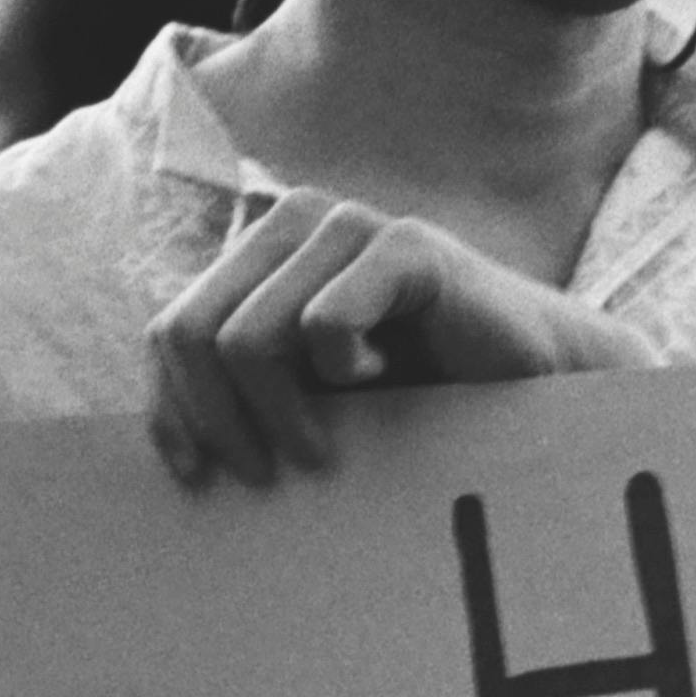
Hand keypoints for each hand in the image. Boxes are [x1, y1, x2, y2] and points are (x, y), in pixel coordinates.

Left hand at [149, 192, 658, 488]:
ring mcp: (348, 224)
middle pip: (191, 332)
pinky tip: (379, 383)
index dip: (171, 408)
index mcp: (259, 253)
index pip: (170, 328)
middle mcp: (292, 220)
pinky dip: (340, 376)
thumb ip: (241, 390)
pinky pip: (323, 326)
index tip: (198, 476)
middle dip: (217, 420)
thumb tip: (158, 445)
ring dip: (278, 416)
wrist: (537, 388)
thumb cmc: (419, 399)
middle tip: (264, 476)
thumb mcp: (309, 398)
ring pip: (247, 337)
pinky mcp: (406, 247)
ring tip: (321, 454)